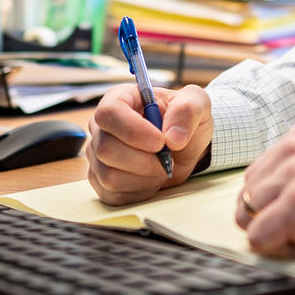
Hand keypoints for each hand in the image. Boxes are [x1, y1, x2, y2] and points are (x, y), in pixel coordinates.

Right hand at [87, 83, 211, 204]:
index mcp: (120, 98)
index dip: (133, 130)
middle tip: (167, 158)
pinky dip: (139, 192)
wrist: (184, 147)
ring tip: (161, 167)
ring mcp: (97, 155)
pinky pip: (112, 195)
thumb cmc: (184, 119)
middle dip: (144, 160)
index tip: (160, 142)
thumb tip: (173, 137)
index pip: (109, 113)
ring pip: (108, 175)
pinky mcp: (101, 180)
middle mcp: (102, 126)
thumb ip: (188, 110)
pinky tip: (152, 180)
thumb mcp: (197, 103)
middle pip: (106, 148)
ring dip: (144, 178)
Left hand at [235, 122, 294, 255]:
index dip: (275, 202)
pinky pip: (259, 239)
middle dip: (269, 218)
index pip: (257, 176)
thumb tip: (276, 201)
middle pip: (247, 197)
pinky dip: (278, 250)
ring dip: (274, 234)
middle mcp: (291, 150)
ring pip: (247, 218)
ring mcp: (292, 177)